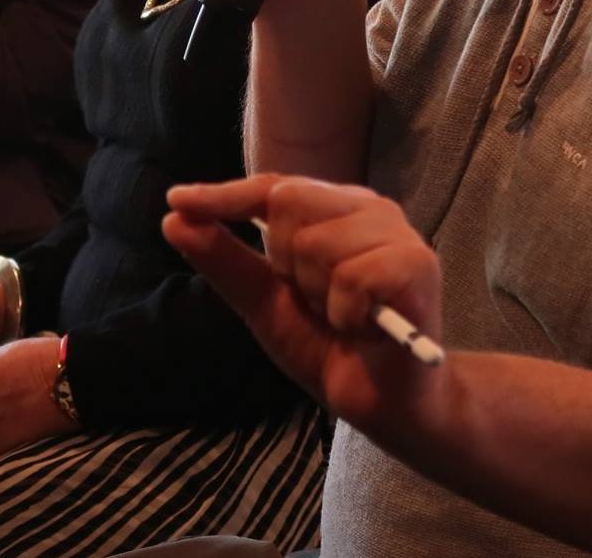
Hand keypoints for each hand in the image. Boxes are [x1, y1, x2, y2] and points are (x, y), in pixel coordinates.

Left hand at [162, 172, 444, 431]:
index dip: (225, 195)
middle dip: (286, 263)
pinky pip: (352, 277)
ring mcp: (397, 232)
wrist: (383, 403)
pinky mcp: (418, 263)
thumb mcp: (265, 304)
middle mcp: (367, 208)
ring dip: (320, 297)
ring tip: (348, 318)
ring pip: (318, 243)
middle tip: (318, 301)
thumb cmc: (329, 346)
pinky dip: (346, 315)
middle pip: (289, 203)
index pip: (272, 188)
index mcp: (333, 210)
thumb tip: (173, 218)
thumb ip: (226, 262)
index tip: (176, 200)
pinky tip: (366, 328)